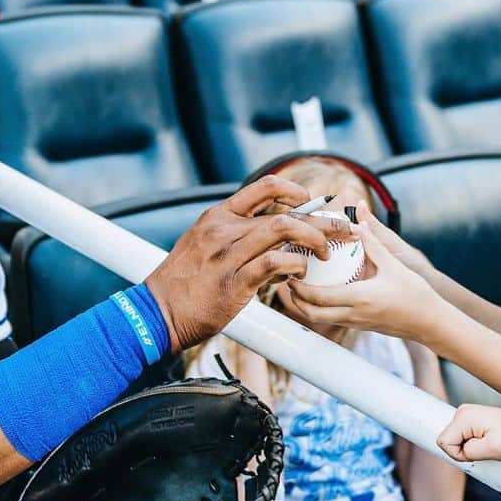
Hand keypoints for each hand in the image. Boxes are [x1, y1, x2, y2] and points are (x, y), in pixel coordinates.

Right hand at [144, 176, 358, 353]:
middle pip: (284, 212)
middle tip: (343, 229)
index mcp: (217, 217)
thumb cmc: (182, 285)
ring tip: (326, 253)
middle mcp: (224, 230)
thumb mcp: (203, 247)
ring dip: (313, 239)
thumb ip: (236, 239)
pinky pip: (275, 262)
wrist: (157, 313)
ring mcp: (229, 254)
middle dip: (321, 220)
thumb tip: (276, 243)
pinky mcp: (235, 282)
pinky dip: (295, 264)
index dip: (294, 190)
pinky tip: (300, 273)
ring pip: (284, 229)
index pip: (263, 188)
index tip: (311, 201)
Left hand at [282, 205, 438, 339]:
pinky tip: (321, 292)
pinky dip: (320, 308)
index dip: (300, 288)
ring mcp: (356, 323)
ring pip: (320, 319)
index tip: (291, 273)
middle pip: (312, 313)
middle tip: (287, 280)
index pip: (319, 297)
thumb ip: (374, 244)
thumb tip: (358, 222)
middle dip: (295, 300)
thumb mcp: (394, 265)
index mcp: (359, 298)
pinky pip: (332, 318)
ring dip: (305, 305)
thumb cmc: (416, 294)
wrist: (431, 323)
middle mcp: (354, 314)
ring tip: (298, 286)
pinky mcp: (361, 325)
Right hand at [437, 405, 500, 463]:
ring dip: (469, 448)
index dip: (458, 455)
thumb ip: (469, 451)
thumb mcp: (492, 449)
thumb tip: (458, 451)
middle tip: (485, 450)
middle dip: (464, 451)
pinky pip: (462, 437)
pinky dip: (473, 444)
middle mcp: (463, 412)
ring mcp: (467, 414)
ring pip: (455, 439)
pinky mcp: (473, 419)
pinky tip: (487, 442)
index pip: (444, 442)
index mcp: (464, 416)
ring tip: (488, 445)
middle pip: (448, 440)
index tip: (478, 454)